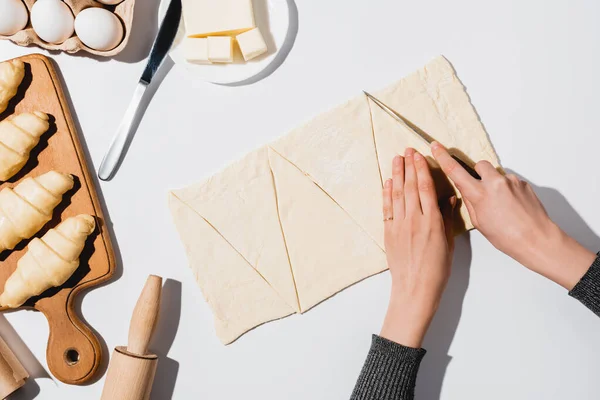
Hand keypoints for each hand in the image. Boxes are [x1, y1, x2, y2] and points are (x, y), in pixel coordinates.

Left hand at [380, 148, 455, 347]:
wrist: (415, 288)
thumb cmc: (437, 269)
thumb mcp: (448, 242)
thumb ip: (448, 218)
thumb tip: (450, 197)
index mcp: (433, 221)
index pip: (425, 188)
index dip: (421, 169)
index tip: (419, 155)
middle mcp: (415, 220)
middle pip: (410, 187)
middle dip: (408, 166)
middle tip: (406, 150)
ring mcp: (399, 225)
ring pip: (397, 194)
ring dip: (396, 175)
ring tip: (396, 159)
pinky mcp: (389, 233)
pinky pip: (387, 208)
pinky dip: (386, 194)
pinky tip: (387, 182)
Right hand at [431, 141, 594, 289]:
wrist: (536, 239)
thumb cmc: (507, 237)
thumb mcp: (479, 223)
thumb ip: (471, 202)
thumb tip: (467, 191)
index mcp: (480, 195)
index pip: (455, 171)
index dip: (443, 157)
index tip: (437, 147)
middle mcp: (495, 183)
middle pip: (480, 165)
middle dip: (478, 173)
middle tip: (481, 188)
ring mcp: (511, 181)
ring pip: (496, 174)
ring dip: (495, 183)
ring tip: (501, 203)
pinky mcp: (523, 183)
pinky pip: (510, 181)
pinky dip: (508, 190)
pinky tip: (512, 205)